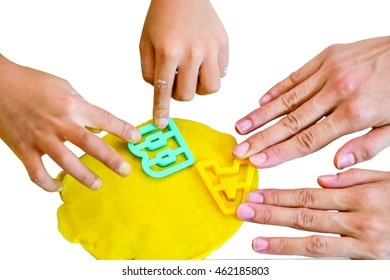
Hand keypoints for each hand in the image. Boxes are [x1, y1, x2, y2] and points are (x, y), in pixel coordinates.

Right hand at [0, 55, 139, 191]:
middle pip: (89, 144)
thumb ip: (83, 108)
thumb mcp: (64, 87)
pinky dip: (48, 184)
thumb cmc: (32, 83)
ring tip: (98, 184)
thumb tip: (98, 128)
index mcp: (71, 105)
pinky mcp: (23, 149)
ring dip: (84, 176)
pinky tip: (58, 187)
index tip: (136, 138)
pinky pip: (37, 173)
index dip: (123, 129)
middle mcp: (58, 123)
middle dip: (110, 159)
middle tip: (125, 170)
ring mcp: (40, 138)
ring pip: (66, 162)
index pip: (104, 119)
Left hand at [140, 0, 227, 127]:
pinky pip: (222, 73)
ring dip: (200, 88)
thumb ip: (149, 71)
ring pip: (211, 88)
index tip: (160, 124)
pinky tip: (203, 62)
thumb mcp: (145, 43)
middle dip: (179, 94)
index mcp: (168, 51)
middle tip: (177, 80)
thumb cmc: (161, 19)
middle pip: (188, 95)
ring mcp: (210, 48)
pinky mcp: (223, 45)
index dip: (161, 111)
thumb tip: (161, 93)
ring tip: (193, 75)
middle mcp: (192, 52)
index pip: (163, 90)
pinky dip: (212, 74)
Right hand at [233, 36, 389, 168]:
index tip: (257, 161)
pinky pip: (296, 75)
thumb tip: (336, 164)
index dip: (279, 153)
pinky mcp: (327, 56)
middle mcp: (337, 91)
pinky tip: (260, 101)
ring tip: (240, 127)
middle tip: (238, 150)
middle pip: (290, 121)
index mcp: (355, 113)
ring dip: (260, 114)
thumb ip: (366, 147)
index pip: (307, 140)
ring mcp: (329, 71)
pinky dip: (276, 89)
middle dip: (260, 138)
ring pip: (287, 98)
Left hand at [237, 168, 389, 258]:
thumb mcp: (388, 179)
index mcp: (361, 194)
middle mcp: (358, 217)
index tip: (257, 195)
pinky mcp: (367, 258)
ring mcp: (362, 240)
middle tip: (245, 211)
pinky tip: (282, 248)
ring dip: (279, 236)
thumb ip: (354, 177)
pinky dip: (300, 251)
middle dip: (270, 213)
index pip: (309, 193)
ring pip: (311, 237)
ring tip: (254, 235)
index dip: (279, 195)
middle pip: (304, 214)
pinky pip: (328, 254)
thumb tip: (321, 178)